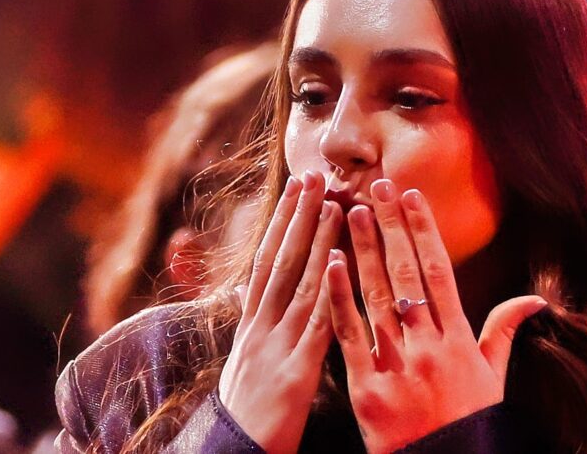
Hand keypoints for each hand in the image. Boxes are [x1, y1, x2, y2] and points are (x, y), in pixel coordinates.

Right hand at [218, 170, 341, 453]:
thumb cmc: (247, 412)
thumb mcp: (247, 360)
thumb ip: (257, 325)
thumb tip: (255, 294)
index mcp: (250, 324)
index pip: (267, 261)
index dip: (282, 222)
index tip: (296, 187)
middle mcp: (259, 327)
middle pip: (280, 261)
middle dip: (297, 216)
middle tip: (313, 175)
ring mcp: (275, 347)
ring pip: (298, 283)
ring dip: (316, 241)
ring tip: (333, 203)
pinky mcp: (295, 372)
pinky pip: (315, 325)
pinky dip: (327, 291)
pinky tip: (339, 264)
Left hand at [325, 179, 546, 453]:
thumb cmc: (469, 426)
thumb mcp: (494, 379)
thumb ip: (505, 332)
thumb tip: (535, 299)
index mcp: (459, 339)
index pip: (439, 271)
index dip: (423, 231)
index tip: (410, 197)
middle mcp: (429, 345)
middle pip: (407, 274)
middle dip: (391, 228)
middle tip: (377, 188)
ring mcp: (397, 365)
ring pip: (378, 296)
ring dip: (364, 251)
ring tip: (352, 212)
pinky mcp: (367, 388)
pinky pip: (349, 336)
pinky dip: (339, 299)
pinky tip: (330, 265)